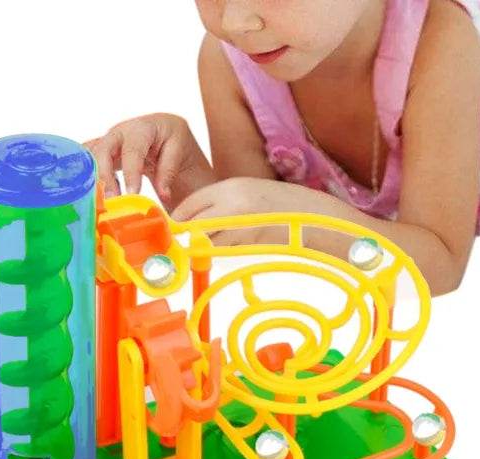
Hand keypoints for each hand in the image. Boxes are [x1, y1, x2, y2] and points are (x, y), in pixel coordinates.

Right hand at [84, 114, 215, 205]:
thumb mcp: (178, 148)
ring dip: (91, 178)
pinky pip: (86, 161)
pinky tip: (88, 194)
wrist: (163, 132)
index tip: (132, 194)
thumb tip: (163, 194)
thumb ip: (169, 170)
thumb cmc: (172, 139)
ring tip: (98, 202)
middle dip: (104, 177)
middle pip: (104, 151)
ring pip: (91, 156)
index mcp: (142, 128)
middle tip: (110, 201)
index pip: (133, 151)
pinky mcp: (101, 152)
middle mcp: (120, 132)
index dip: (130, 173)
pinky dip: (83, 175)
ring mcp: (108, 141)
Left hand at [173, 177, 345, 244]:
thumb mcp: (241, 191)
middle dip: (188, 235)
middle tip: (187, 239)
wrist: (306, 215)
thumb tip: (184, 222)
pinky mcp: (246, 245)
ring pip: (207, 242)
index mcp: (228, 188)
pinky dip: (224, 249)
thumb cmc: (273, 201)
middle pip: (193, 227)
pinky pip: (224, 249)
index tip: (172, 227)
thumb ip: (213, 203)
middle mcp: (230, 206)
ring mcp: (238, 228)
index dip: (178, 220)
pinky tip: (239, 239)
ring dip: (207, 244)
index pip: (189, 206)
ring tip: (224, 234)